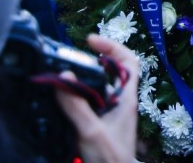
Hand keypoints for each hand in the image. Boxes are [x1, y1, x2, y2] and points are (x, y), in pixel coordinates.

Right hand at [55, 35, 138, 162]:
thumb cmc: (110, 161)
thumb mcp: (90, 131)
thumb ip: (76, 105)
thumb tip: (63, 77)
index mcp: (126, 100)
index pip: (129, 61)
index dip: (112, 46)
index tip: (90, 41)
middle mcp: (120, 103)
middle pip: (112, 69)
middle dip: (93, 59)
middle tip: (72, 56)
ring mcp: (111, 113)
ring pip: (99, 85)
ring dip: (83, 77)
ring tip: (64, 74)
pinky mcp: (101, 123)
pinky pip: (90, 101)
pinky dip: (77, 95)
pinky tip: (63, 98)